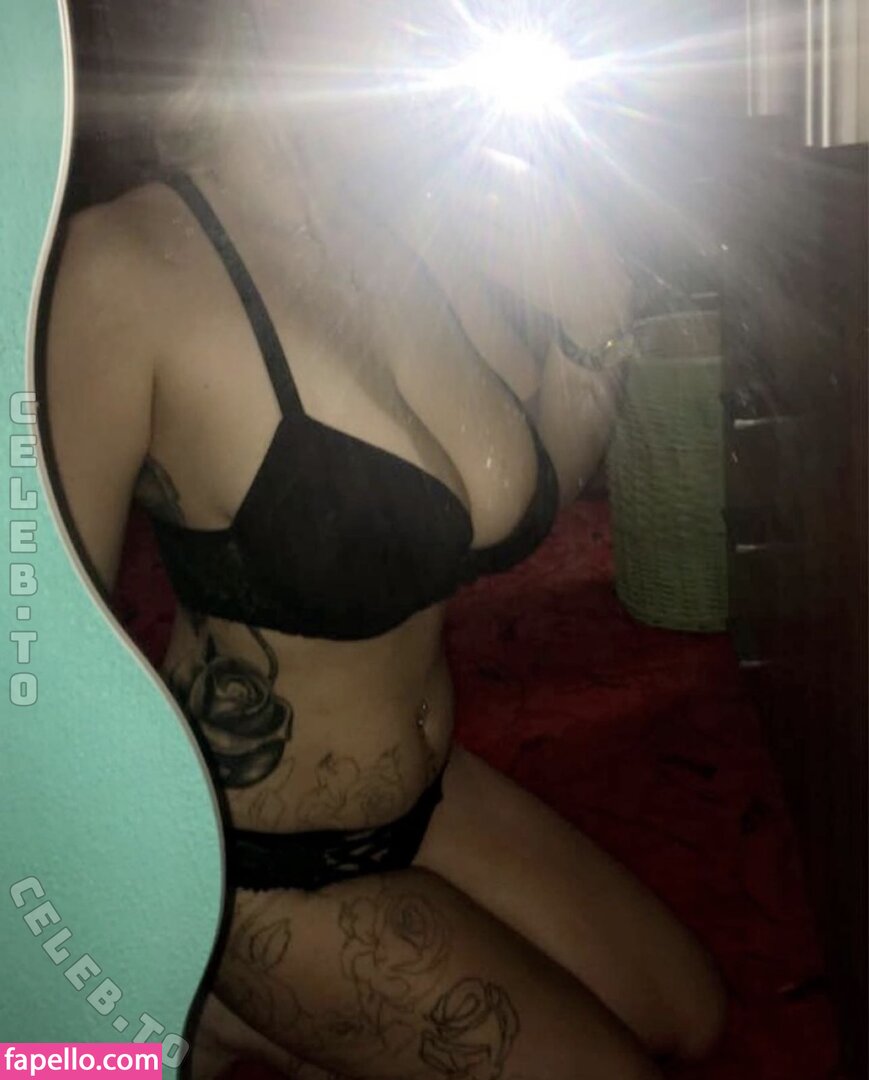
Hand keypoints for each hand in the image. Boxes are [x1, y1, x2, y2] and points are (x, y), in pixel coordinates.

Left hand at [394, 142, 633, 349]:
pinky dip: (468, 242)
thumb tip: (508, 167)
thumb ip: (548, 188)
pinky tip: (462, 233)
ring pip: (480, 228)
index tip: (475, 153)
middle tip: (450, 181)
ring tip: (449, 204)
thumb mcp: (578, 208)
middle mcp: (541, 225)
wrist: (597, 295)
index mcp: (561, 203)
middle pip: (489, 200)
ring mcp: (524, 252)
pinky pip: (481, 254)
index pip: (517, 174)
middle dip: (465, 189)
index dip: (491, 162)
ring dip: (460, 214)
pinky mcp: (513, 277)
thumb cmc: (589, 246)